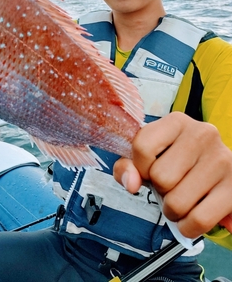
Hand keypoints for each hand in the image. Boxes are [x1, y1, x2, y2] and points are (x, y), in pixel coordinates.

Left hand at [113, 111, 231, 237]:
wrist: (215, 170)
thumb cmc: (175, 161)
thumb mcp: (148, 156)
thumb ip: (128, 166)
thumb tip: (131, 184)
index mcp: (177, 121)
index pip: (142, 146)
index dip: (140, 167)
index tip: (149, 170)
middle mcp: (203, 135)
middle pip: (161, 177)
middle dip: (159, 190)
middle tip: (169, 187)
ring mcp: (222, 160)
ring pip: (178, 202)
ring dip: (172, 211)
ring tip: (180, 200)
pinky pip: (199, 220)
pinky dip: (188, 227)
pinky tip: (190, 218)